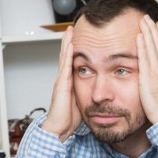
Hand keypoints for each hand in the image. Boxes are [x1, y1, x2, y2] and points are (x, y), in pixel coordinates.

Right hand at [41, 27, 81, 141]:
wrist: (59, 129)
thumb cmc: (69, 119)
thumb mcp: (82, 102)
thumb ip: (87, 93)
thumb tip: (99, 91)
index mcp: (68, 83)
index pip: (71, 61)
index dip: (73, 49)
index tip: (78, 38)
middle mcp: (63, 79)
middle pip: (66, 55)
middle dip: (68, 41)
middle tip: (72, 28)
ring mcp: (61, 81)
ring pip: (64, 57)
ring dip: (67, 43)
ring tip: (70, 31)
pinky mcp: (61, 85)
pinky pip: (65, 66)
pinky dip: (67, 55)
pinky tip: (70, 45)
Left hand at [136, 15, 157, 123]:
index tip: (155, 24)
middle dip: (153, 28)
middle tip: (147, 17)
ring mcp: (156, 71)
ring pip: (152, 47)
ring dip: (148, 32)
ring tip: (143, 21)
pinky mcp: (148, 76)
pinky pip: (145, 58)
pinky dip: (143, 46)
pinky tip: (139, 37)